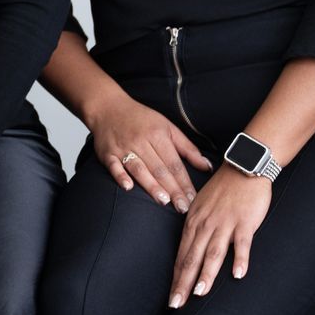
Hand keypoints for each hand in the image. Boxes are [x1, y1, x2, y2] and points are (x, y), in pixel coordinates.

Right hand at [87, 93, 211, 211]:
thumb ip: (187, 148)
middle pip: (159, 169)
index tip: (193, 198)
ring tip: (163, 200)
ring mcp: (123, 148)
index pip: (174, 163)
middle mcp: (141, 142)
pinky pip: (114, 166)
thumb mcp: (168, 127)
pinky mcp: (107, 153)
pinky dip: (120, 176)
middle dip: (173, 189)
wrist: (108, 107)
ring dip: (151, 185)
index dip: (184, 182)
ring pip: (139, 169)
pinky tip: (128, 187)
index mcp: (158, 135)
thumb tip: (207, 166)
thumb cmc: (141, 119)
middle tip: (183, 207)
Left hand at [170, 165, 272, 306]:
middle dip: (183, 283)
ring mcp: (224, 224)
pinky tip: (238, 275)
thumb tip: (189, 248)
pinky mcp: (244, 222)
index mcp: (193, 223)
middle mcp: (204, 225)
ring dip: (206, 274)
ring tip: (199, 293)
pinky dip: (239, 259)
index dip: (175, 278)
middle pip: (191, 258)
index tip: (171, 297)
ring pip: (212, 253)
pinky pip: (241, 243)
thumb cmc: (222, 189)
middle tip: (176, 304)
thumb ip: (195, 228)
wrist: (243, 167)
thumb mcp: (200, 206)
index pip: (181, 255)